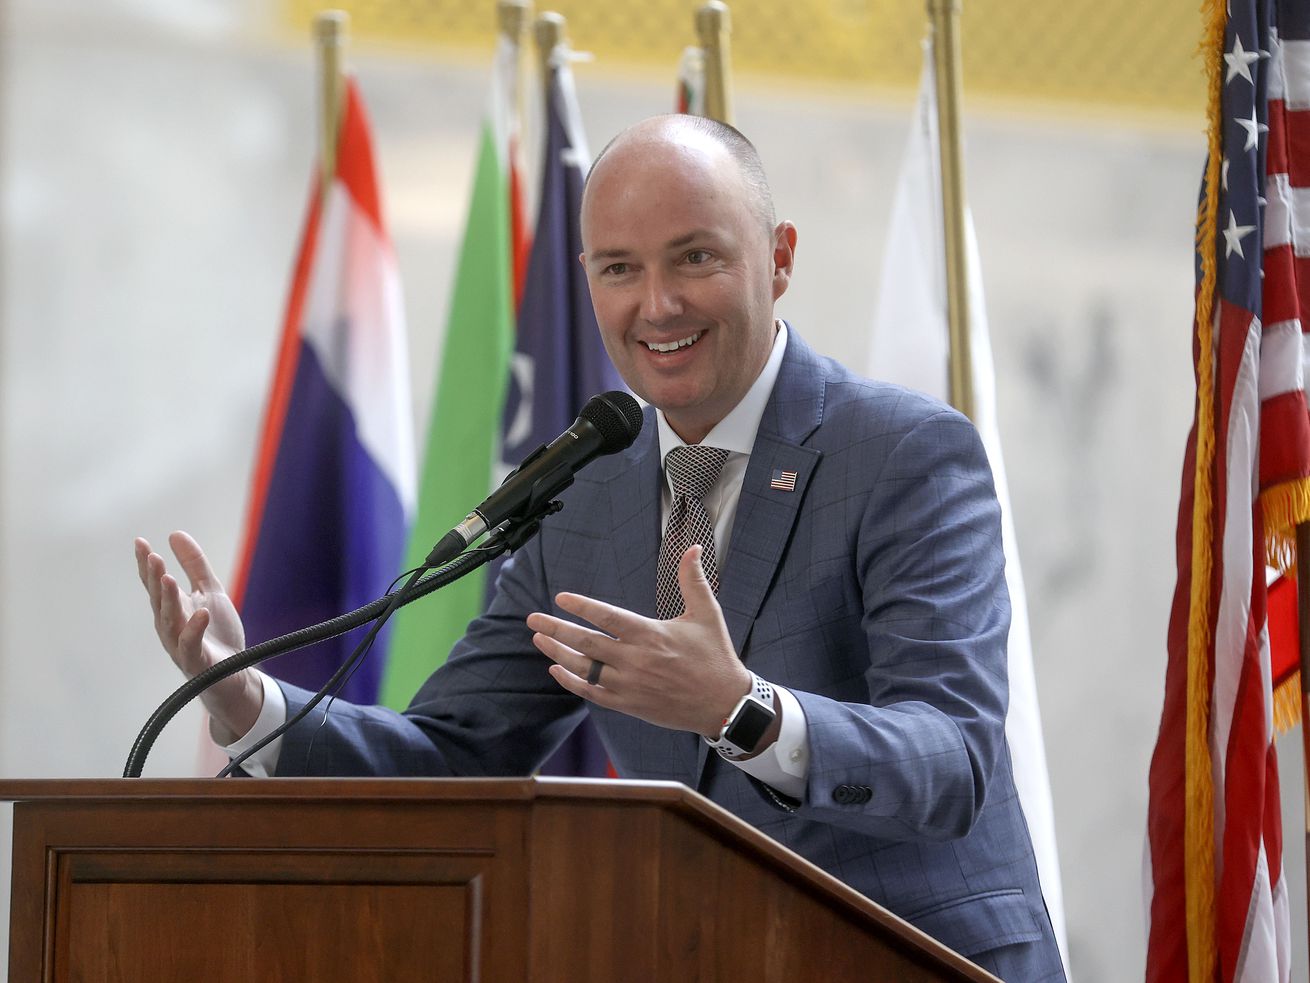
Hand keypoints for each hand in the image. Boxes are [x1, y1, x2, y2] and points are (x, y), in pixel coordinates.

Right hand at [134, 531, 261, 743]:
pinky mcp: (197, 662)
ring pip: (170, 621)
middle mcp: (170, 627)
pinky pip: (191, 645)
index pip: (156, 584)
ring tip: (169, 578)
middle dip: (154, 579)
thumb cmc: (217, 634)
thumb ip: (195, 565)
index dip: (147, 564)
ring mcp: (180, 645)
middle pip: (158, 600)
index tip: (140, 542)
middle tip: (152, 556)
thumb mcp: (209, 592)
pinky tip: (200, 613)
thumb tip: (175, 534)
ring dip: (168, 600)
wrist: (233, 674)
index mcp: (172, 609)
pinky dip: (194, 629)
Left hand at [527, 545, 752, 736]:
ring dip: (557, 653)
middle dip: (556, 629)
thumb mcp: (708, 614)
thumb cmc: (715, 656)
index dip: (582, 606)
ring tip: (539, 640)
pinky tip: (557, 670)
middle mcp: (635, 660)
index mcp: (651, 635)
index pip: (607, 617)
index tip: (560, 597)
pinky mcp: (629, 704)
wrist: (723, 704)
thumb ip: (693, 580)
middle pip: (586, 643)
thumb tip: (692, 548)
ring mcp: (629, 685)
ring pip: (584, 668)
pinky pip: (592, 693)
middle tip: (533, 619)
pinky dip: (571, 681)